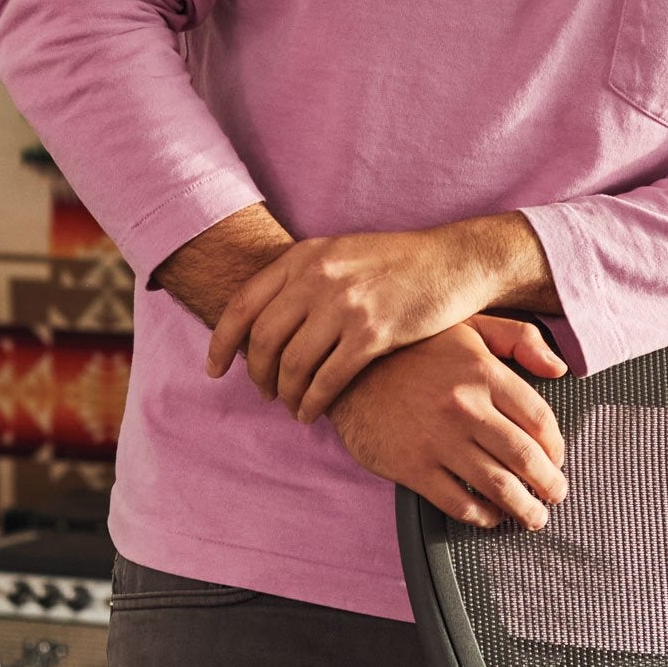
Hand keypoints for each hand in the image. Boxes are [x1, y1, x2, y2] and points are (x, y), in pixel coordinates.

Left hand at [206, 222, 527, 420]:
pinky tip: (312, 412)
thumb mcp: (341, 254)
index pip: (242, 305)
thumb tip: (262, 317)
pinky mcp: (373, 333)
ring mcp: (345, 305)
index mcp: (304, 257)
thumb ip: (303, 278)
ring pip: (292, 364)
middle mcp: (318, 278)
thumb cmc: (397, 263)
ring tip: (291, 406)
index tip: (213, 369)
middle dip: (256, 375)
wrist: (453, 262)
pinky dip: (313, 402)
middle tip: (263, 392)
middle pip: (262, 340)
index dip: (221, 343)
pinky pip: (327, 380)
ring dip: (285, 394)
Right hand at [328, 318, 571, 530]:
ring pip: (498, 487)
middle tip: (555, 495)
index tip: (557, 459)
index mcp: (483, 371)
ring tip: (533, 517)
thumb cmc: (412, 349)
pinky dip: (483, 517)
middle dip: (549, 485)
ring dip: (524, 509)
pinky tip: (490, 516)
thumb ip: (517, 338)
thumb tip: (559, 368)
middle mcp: (465, 406)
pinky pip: (459, 503)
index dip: (557, 447)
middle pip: (526, 459)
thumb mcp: (466, 325)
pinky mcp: (412, 466)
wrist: (346, 371)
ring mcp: (439, 439)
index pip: (540, 420)